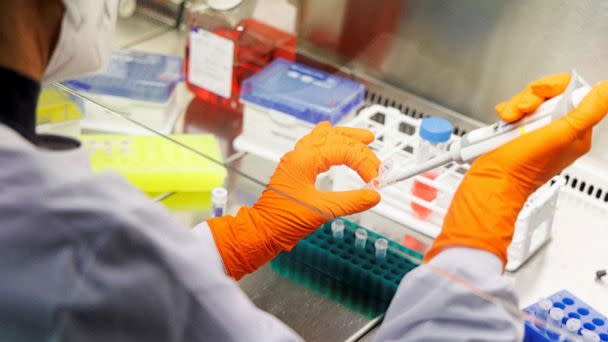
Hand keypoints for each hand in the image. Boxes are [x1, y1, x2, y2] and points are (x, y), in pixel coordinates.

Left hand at [208, 122, 380, 278]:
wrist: (262, 230)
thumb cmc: (282, 220)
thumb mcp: (322, 211)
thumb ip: (351, 202)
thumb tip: (373, 196)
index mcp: (305, 159)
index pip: (344, 151)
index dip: (364, 164)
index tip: (376, 180)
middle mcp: (299, 154)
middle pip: (336, 138)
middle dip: (359, 148)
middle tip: (377, 160)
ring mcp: (296, 160)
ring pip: (324, 136)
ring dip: (346, 137)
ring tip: (364, 138)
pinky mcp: (296, 168)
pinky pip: (314, 144)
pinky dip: (328, 140)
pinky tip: (332, 135)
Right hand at [425, 73, 607, 265]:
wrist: (491, 181)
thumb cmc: (521, 168)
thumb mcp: (559, 135)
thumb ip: (587, 112)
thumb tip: (605, 91)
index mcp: (575, 133)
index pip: (574, 94)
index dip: (555, 89)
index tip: (541, 97)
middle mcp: (557, 131)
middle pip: (550, 95)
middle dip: (531, 98)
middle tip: (524, 110)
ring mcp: (536, 132)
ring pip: (530, 102)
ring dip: (516, 106)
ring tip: (510, 119)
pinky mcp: (518, 132)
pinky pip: (516, 111)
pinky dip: (508, 113)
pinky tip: (504, 122)